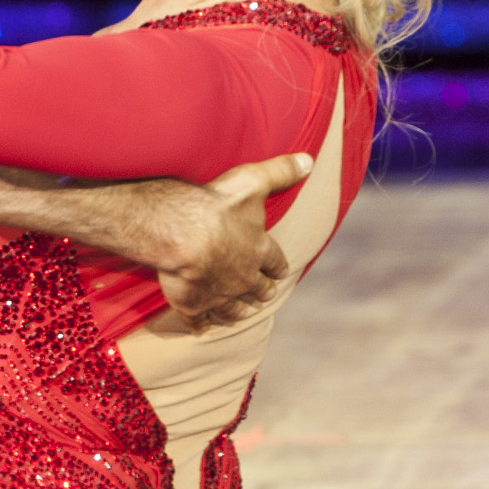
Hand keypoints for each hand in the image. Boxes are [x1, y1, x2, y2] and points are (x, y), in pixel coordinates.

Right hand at [153, 153, 314, 331]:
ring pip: (232, 309)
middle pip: (258, 291)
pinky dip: (201, 325)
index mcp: (259, 250)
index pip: (275, 263)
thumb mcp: (252, 181)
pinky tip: (202, 327)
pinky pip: (199, 321)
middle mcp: (243, 277)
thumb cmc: (216, 204)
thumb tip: (308, 161)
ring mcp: (218, 294)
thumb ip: (280, 171)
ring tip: (236, 313)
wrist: (179, 232)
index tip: (279, 273)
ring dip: (235, 311)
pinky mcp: (193, 305)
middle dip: (261, 293)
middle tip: (262, 295)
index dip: (278, 268)